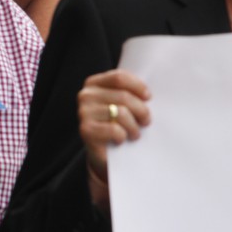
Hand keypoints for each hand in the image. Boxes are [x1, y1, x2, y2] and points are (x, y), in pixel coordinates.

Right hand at [78, 69, 151, 192]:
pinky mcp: (86, 130)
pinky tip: (121, 140)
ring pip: (121, 113)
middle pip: (123, 96)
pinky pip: (114, 130)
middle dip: (141, 110)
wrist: (105, 153)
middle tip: (146, 121)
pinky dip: (123, 137)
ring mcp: (84, 112)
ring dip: (134, 127)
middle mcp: (86, 95)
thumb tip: (148, 93)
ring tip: (134, 133)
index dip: (138, 87)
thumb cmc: (118, 124)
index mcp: (94, 84)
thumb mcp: (122, 105)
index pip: (119, 77)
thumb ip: (129, 93)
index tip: (148, 98)